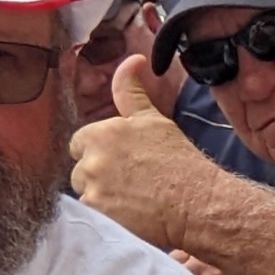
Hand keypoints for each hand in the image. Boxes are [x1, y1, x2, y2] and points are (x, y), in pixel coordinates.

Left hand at [69, 56, 215, 253]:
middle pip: (79, 170)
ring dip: (99, 197)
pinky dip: (104, 216)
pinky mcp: (98, 214)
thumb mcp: (153, 120)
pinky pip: (89, 215)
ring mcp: (93, 188)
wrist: (195, 200)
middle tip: (127, 182)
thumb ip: (131, 91)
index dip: (98, 152)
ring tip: (127, 201)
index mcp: (102, 132)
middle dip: (96, 176)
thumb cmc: (178, 160)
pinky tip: (125, 215)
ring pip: (83, 193)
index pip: (79, 143)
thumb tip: (133, 58)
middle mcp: (92, 158)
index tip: (120, 161)